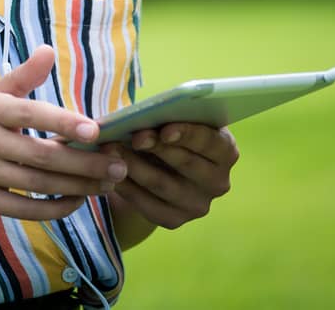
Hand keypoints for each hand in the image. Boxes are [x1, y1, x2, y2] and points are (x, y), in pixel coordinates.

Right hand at [0, 45, 129, 221]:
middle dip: (85, 163)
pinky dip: (52, 209)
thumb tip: (49, 50)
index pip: (30, 114)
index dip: (63, 122)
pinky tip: (75, 203)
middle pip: (41, 155)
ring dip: (77, 186)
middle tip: (119, 165)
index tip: (95, 130)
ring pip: (37, 184)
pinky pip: (22, 208)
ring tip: (108, 184)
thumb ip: (20, 77)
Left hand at [106, 123, 238, 230]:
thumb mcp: (173, 121)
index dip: (189, 135)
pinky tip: (110, 174)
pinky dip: (127, 187)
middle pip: (187, 164)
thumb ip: (168, 116)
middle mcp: (217, 182)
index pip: (212, 143)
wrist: (156, 167)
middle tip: (132, 136)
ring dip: (134, 166)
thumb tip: (145, 115)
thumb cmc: (165, 134)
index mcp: (225, 151)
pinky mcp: (174, 220)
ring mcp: (197, 205)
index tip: (165, 130)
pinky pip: (147, 205)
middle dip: (157, 148)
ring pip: (162, 185)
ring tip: (111, 150)